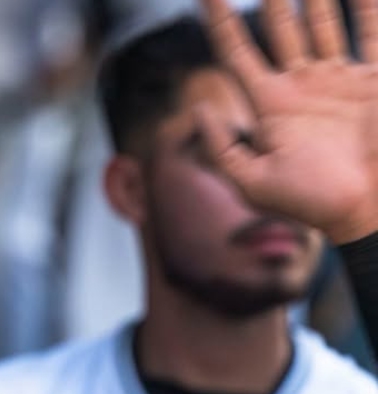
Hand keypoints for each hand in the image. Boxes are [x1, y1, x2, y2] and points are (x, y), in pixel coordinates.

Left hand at [198, 0, 377, 243]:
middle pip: (280, 27)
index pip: (236, 52)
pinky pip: (371, 34)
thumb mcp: (252, 183)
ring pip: (322, 23)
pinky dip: (366, 8)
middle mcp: (302, 86)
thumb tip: (196, 106)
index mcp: (270, 105)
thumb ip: (222, 148)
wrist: (367, 211)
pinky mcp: (372, 82)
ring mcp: (338, 81)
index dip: (219, 21)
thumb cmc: (310, 204)